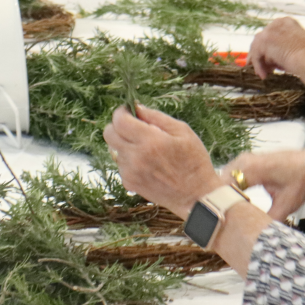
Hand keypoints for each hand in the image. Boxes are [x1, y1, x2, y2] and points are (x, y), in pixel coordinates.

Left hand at [104, 104, 224, 216]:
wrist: (196, 196)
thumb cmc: (194, 161)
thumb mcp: (183, 131)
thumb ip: (157, 117)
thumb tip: (137, 108)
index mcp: (150, 142)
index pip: (119, 121)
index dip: (121, 112)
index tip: (128, 111)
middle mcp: (136, 157)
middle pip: (109, 134)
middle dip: (118, 126)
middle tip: (133, 127)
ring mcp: (130, 173)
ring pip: (115, 149)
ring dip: (125, 144)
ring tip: (147, 149)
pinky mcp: (129, 184)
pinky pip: (121, 164)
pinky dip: (129, 160)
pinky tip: (147, 163)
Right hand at [223, 151, 304, 221]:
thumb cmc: (299, 182)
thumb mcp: (288, 204)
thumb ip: (271, 219)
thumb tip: (255, 235)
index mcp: (254, 169)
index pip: (225, 186)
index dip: (219, 204)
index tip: (216, 222)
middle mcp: (244, 161)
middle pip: (219, 183)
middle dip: (217, 203)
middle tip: (217, 224)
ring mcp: (241, 160)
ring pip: (221, 181)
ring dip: (220, 197)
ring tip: (221, 217)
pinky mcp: (241, 163)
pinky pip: (227, 178)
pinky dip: (226, 192)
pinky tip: (228, 207)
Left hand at [248, 16, 304, 86]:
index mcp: (289, 23)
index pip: (274, 33)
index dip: (272, 48)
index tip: (274, 61)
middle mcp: (278, 24)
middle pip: (263, 39)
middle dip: (263, 54)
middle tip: (266, 68)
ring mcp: (270, 31)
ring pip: (258, 46)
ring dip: (260, 61)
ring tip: (264, 73)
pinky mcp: (265, 41)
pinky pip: (256, 55)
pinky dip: (259, 65)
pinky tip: (264, 75)